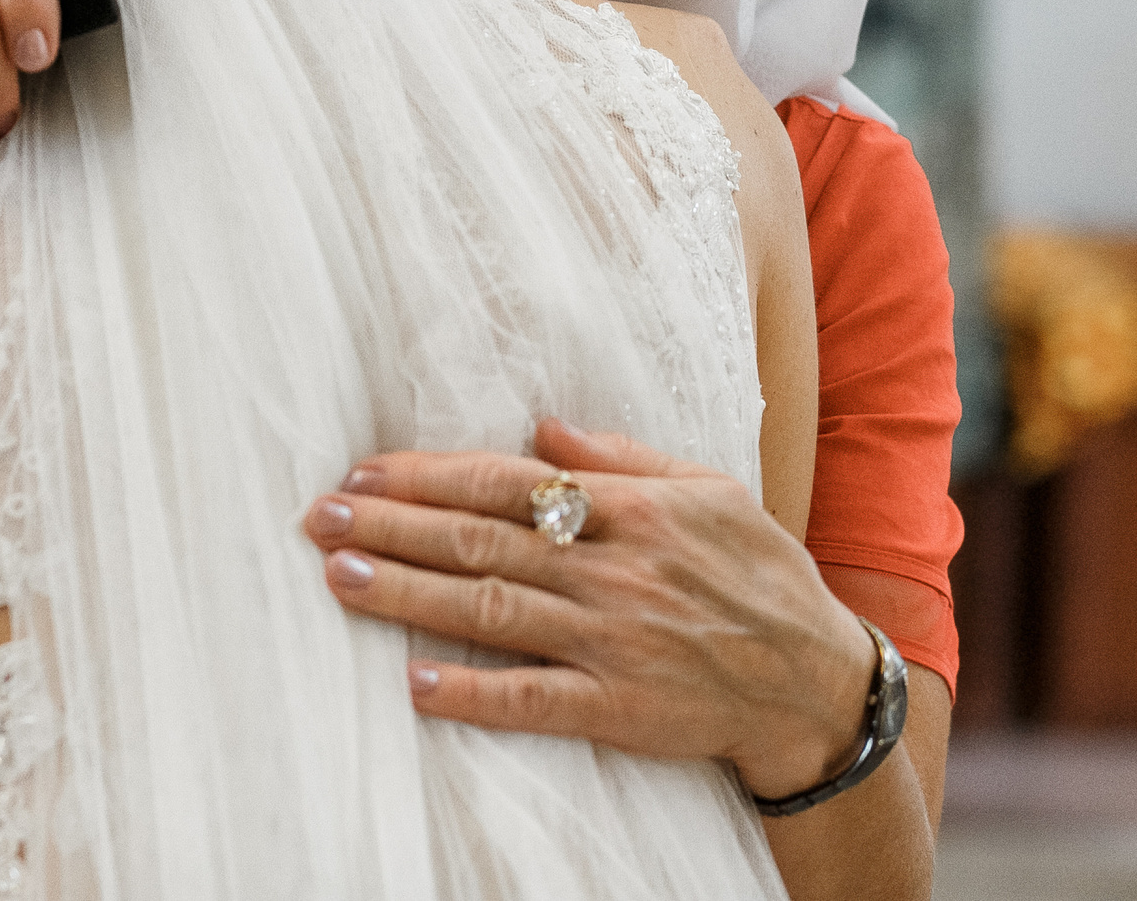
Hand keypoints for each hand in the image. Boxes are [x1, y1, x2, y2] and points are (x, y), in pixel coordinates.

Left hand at [303, 417, 874, 798]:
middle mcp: (613, 571)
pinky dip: (473, 693)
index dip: (430, 476)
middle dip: (394, 527)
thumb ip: (622, 457)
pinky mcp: (618, 708)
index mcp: (631, 510)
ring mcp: (612, 642)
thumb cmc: (760, 574)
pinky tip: (416, 683)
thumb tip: (543, 428)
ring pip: (491, 611)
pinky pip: (533, 701)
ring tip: (340, 579)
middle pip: (482, 542)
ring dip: (409, 595)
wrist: (815, 682)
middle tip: (321, 518)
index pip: (508, 484)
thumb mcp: (708, 490)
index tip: (364, 472)